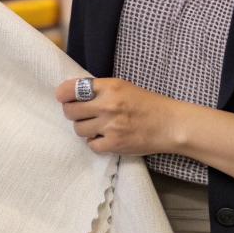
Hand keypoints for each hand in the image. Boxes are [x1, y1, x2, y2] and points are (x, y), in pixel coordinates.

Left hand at [55, 77, 185, 156]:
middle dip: (72, 113)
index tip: (63, 98)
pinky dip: (95, 143)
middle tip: (81, 114)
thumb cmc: (147, 103)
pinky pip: (91, 145)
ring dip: (84, 129)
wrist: (170, 124)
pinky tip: (105, 138)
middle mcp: (107, 105)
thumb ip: (99, 89)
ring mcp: (110, 126)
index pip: (71, 88)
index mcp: (109, 87)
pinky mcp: (115, 144)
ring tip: (96, 126)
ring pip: (78, 129)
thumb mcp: (123, 87)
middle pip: (70, 111)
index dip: (63, 94)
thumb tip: (72, 94)